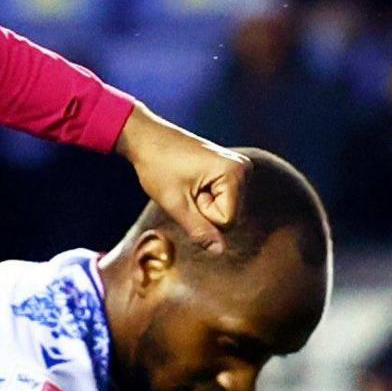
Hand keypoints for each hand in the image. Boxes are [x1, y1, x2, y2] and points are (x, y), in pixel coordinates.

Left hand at [114, 108, 239, 246]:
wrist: (147, 139)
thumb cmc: (158, 168)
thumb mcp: (176, 204)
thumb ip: (199, 230)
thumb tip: (221, 252)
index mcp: (235, 173)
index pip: (227, 221)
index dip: (202, 215)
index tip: (187, 192)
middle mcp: (243, 169)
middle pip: (229, 216)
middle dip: (204, 210)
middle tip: (185, 188)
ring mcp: (239, 168)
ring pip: (225, 209)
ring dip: (203, 205)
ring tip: (187, 183)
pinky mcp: (230, 169)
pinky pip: (222, 199)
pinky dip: (205, 197)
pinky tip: (192, 181)